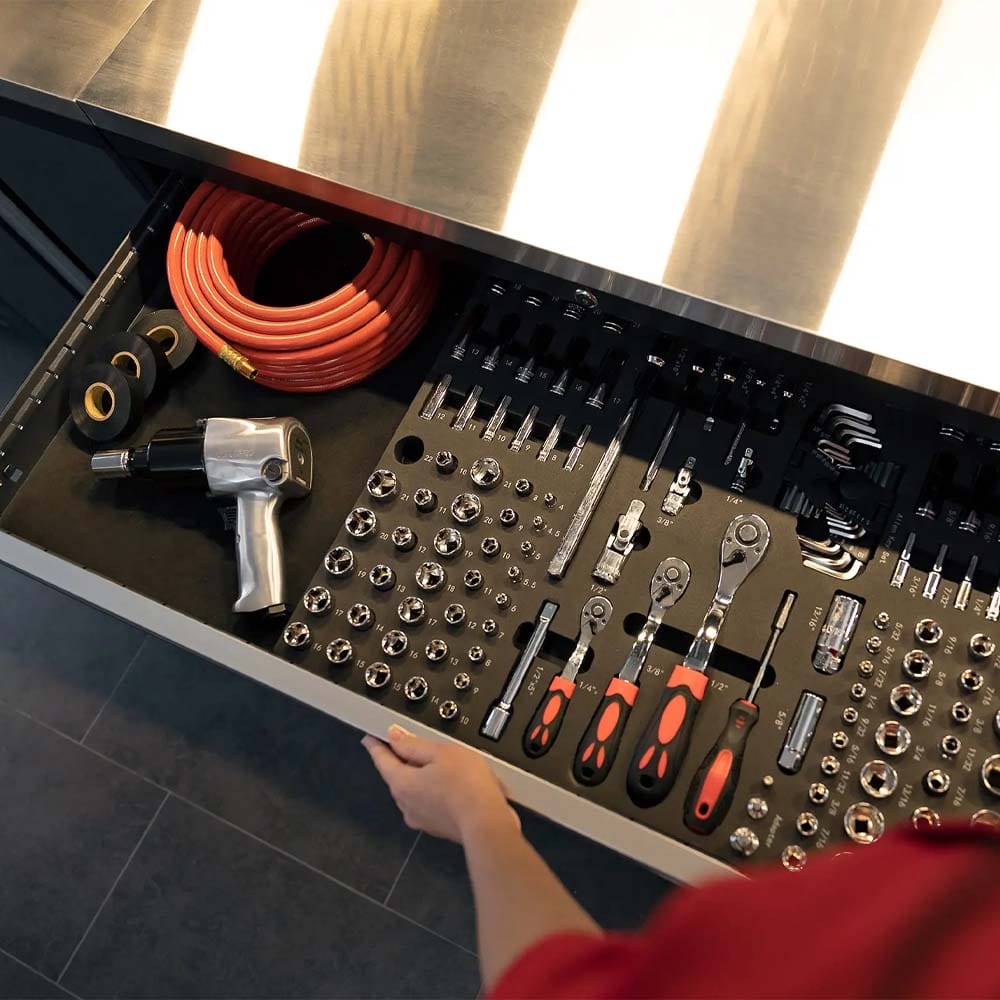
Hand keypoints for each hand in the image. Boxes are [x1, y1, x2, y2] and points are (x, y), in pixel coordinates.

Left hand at [363, 725, 520, 843]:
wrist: (488, 823)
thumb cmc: (466, 785)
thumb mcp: (440, 752)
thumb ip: (414, 744)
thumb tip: (395, 736)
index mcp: (401, 783)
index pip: (381, 760)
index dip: (376, 745)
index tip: (370, 739)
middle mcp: (406, 804)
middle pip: (398, 776)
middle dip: (404, 760)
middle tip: (414, 745)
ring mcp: (421, 819)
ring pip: (415, 791)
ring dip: (422, 777)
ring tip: (443, 764)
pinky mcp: (438, 827)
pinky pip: (429, 802)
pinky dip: (436, 791)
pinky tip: (453, 784)